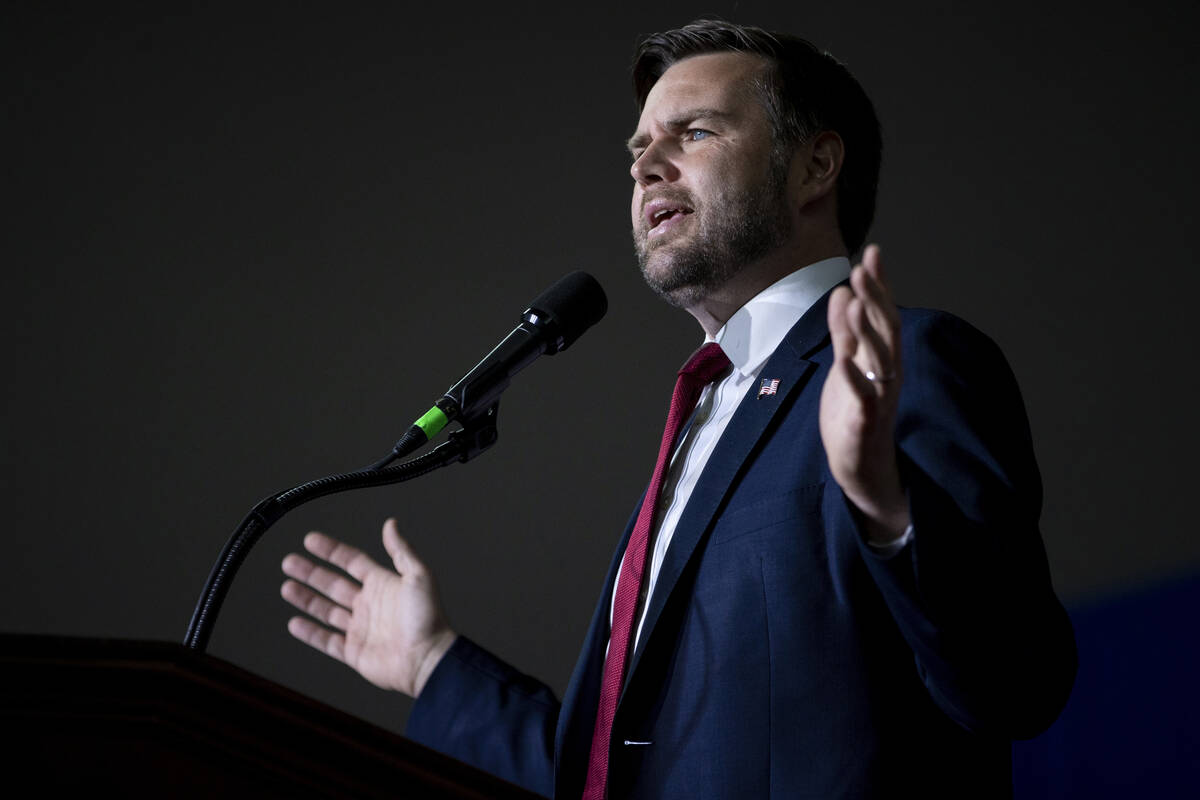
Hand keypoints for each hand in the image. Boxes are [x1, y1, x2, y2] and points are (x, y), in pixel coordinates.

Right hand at [280, 518, 455, 696]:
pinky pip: (327, 641)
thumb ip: (401, 550)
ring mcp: (361, 629)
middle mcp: (370, 605)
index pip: (351, 561)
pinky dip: (310, 633)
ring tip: (287, 587)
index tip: (310, 540)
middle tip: (289, 562)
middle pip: (333, 584)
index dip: (331, 550)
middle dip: (310, 573)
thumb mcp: (418, 575)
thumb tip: (391, 524)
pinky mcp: (355, 652)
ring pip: (326, 610)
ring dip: (306, 599)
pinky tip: (295, 623)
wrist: (427, 659)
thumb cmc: (428, 618)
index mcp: (383, 585)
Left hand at [819, 244, 910, 540]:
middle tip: (863, 267)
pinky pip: (863, 400)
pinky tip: (844, 359)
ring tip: (855, 300)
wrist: (859, 468)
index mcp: (882, 359)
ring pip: (880, 360)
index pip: (883, 315)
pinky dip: (855, 379)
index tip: (872, 252)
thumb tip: (842, 291)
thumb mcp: (846, 365)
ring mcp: (878, 399)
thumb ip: (845, 332)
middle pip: (886, 331)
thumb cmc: (853, 414)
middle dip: (876, 298)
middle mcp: (886, 375)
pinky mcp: (864, 425)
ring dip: (868, 330)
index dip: (879, 286)